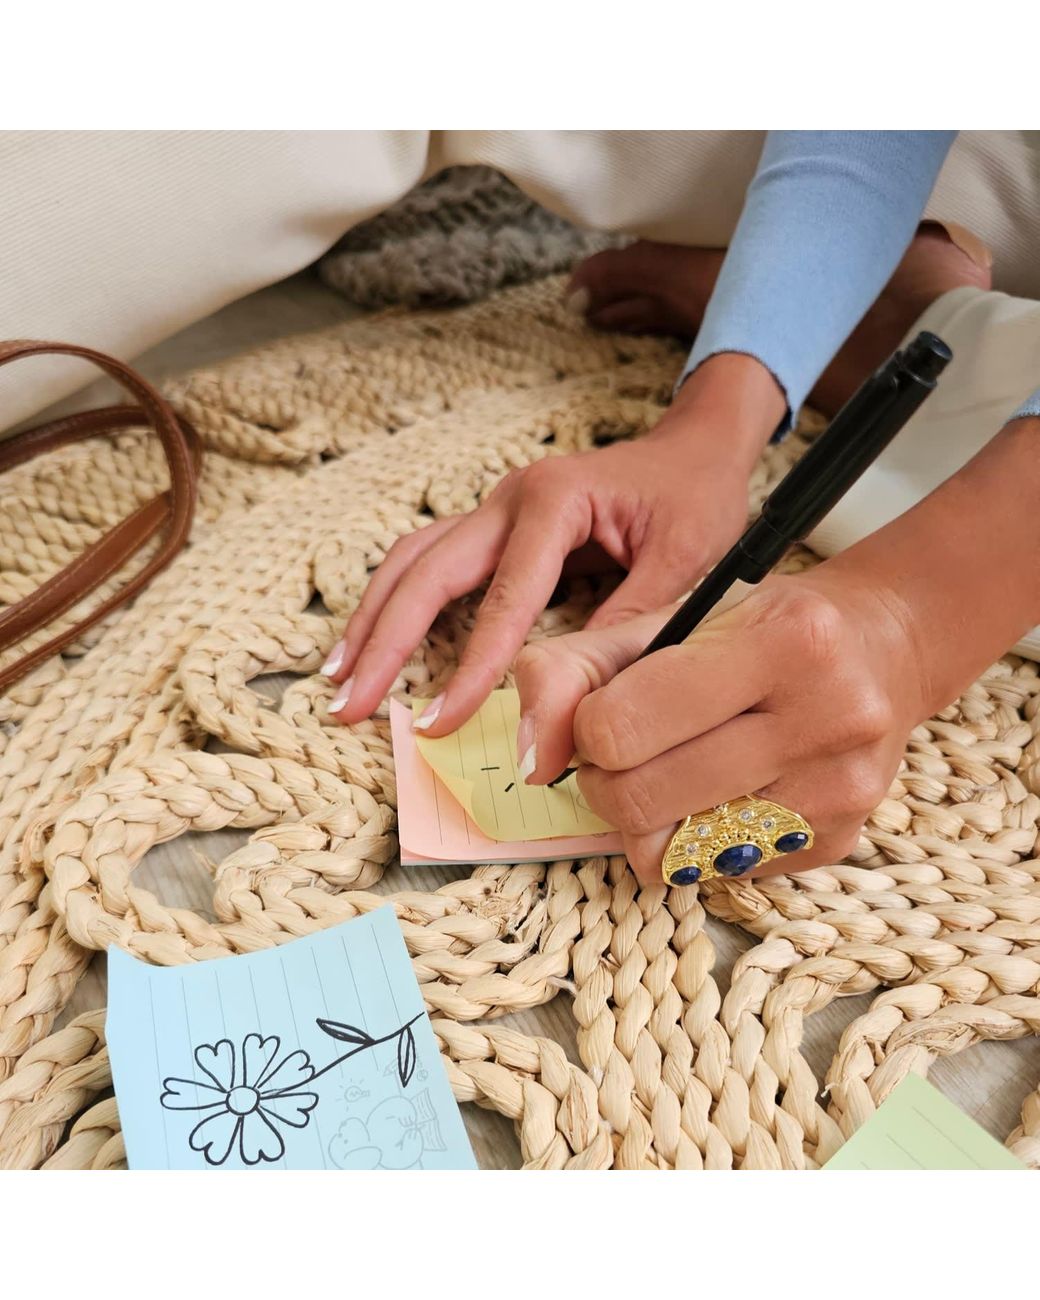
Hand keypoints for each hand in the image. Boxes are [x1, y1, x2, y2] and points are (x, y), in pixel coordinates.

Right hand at [324, 352, 784, 735]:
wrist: (695, 447)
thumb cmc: (697, 499)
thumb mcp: (685, 565)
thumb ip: (630, 626)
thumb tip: (576, 698)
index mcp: (554, 501)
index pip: (502, 599)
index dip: (469, 667)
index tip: (439, 723)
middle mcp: (509, 498)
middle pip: (426, 571)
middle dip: (383, 641)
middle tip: (348, 704)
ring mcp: (494, 507)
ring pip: (411, 561)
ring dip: (371, 619)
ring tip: (338, 678)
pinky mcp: (493, 526)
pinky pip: (429, 562)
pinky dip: (394, 602)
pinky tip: (373, 642)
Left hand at [514, 560, 929, 884]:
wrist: (881, 650)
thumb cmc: (758, 627)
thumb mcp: (665, 619)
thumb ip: (574, 670)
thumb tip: (526, 760)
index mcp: (785, 641)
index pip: (620, 727)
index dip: (586, 728)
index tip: (602, 716)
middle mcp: (829, 718)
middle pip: (639, 798)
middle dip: (604, 780)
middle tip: (622, 753)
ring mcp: (840, 791)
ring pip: (672, 854)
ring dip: (643, 820)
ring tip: (667, 771)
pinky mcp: (838, 843)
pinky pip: (714, 873)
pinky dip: (694, 840)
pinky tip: (721, 791)